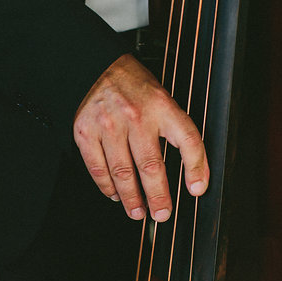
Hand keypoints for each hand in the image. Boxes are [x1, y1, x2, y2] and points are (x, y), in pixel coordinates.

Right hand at [73, 53, 208, 221]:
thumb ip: (179, 133)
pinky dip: (107, 187)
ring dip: (132, 198)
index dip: (196, 167)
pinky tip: (116, 195)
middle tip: (162, 214)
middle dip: (158, 196)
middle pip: (151, 165)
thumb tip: (194, 176)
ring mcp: (108, 124)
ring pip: (122, 172)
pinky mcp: (85, 132)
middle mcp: (135, 115)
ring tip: (138, 212)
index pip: (187, 139)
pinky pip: (98, 168)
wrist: (97, 66)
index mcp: (161, 105)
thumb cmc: (135, 89)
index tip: (196, 189)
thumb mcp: (164, 101)